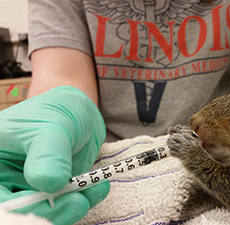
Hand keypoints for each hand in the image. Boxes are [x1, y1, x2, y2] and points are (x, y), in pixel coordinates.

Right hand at [0, 86, 109, 223]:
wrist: (78, 113)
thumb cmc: (57, 112)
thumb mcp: (50, 127)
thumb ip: (48, 154)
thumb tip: (48, 183)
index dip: (17, 207)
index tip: (44, 201)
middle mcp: (5, 180)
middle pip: (20, 213)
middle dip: (50, 213)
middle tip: (77, 202)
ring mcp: (29, 190)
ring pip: (44, 215)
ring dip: (70, 210)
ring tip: (90, 191)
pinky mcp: (52, 196)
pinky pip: (65, 210)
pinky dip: (83, 203)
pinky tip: (97, 188)